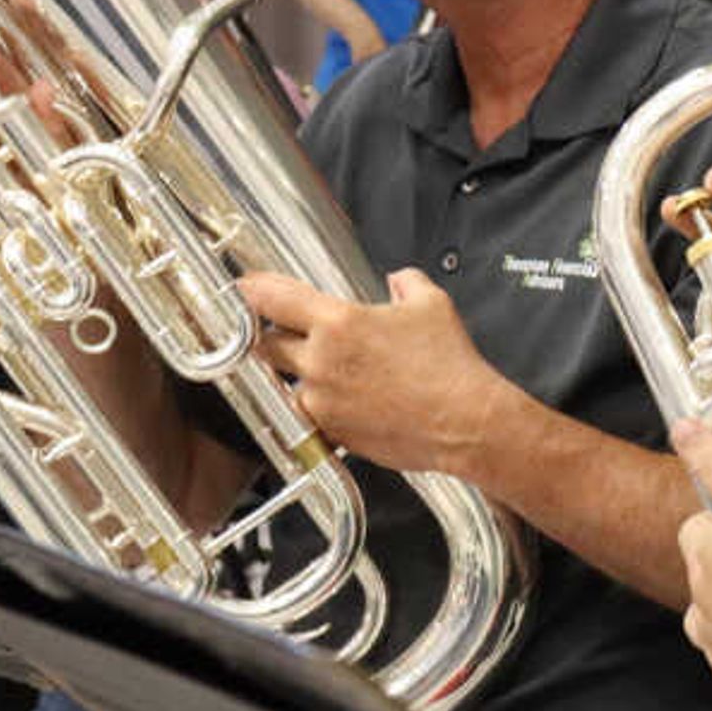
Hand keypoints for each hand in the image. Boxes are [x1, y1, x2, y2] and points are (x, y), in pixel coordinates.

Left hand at [239, 268, 514, 476]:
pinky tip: (348, 401)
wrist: (465, 422)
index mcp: (338, 323)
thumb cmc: (451, 367)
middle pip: (266, 344)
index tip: (246, 287)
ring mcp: (322, 401)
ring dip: (298, 375)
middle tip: (284, 331)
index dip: (253, 289)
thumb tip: (399, 279)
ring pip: (287, 383)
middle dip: (270, 335)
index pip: (274, 298)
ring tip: (330, 373)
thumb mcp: (433, 305)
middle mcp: (320, 362)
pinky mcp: (331, 431)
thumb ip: (408, 282)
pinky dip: (319, 406)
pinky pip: (309, 415)